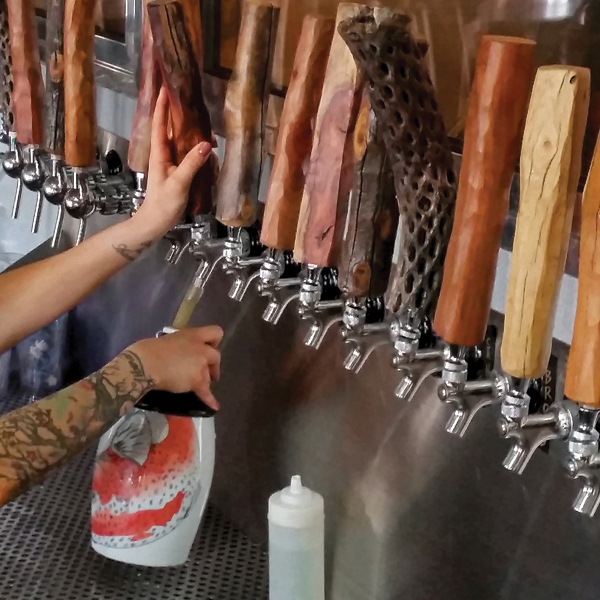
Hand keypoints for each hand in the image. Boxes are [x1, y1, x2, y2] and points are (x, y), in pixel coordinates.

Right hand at [129, 326, 223, 409]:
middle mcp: (201, 349)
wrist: (144, 365)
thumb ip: (180, 345)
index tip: (208, 348)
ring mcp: (201, 365)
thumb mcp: (168, 339)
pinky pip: (206, 392)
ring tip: (194, 386)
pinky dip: (210, 400)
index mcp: (193, 335)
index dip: (214, 342)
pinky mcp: (197, 381)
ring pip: (209, 376)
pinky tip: (214, 406)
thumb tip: (179, 352)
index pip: (216, 332)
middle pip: (216, 356)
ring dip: (204, 381)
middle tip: (205, 371)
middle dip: (212, 365)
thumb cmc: (148, 350)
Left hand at [132, 86, 213, 237]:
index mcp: (159, 153)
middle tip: (186, 96)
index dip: (162, 106)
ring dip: (188, 129)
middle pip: (169, 128)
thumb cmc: (163, 203)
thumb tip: (207, 144)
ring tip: (201, 119)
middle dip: (175, 111)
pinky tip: (206, 147)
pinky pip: (186, 154)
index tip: (166, 87)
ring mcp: (170, 163)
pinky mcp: (177, 172)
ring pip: (179, 140)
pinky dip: (195, 147)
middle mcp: (163, 154)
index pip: (160, 124)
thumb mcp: (179, 183)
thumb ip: (192, 163)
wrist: (155, 222)